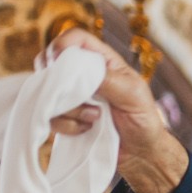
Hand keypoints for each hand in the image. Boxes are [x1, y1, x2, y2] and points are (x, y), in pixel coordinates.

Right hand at [40, 27, 187, 192]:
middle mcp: (84, 75)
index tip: (57, 60)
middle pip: (51, 61)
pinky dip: (67, 125)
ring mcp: (72, 96)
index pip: (76, 39)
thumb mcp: (132, 94)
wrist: (140, 153)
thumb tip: (78, 71)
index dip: (62, 44)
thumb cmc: (143, 119)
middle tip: (74, 95)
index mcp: (103, 61)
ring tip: (94, 118)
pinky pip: (50, 116)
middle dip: (56, 79)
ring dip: (69, 108)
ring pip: (48, 92)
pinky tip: (86, 130)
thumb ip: (107, 79)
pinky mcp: (66, 117)